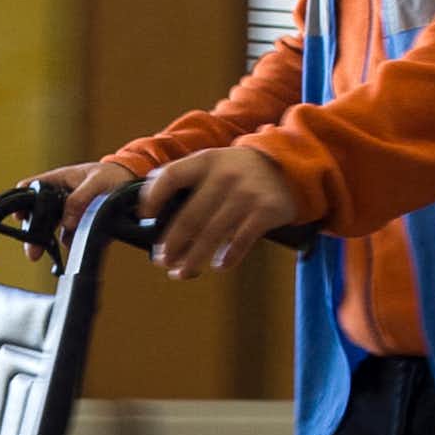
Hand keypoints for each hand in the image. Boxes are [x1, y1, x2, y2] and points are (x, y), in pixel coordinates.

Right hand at [19, 158, 137, 262]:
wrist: (132, 187)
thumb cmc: (111, 175)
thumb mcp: (96, 181)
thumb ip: (79, 198)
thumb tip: (67, 222)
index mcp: (57, 181)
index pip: (31, 188)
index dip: (21, 202)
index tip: (19, 217)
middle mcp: (59, 199)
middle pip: (38, 216)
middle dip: (34, 234)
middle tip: (33, 253)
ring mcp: (68, 215)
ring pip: (53, 232)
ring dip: (58, 241)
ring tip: (67, 244)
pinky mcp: (81, 227)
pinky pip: (73, 239)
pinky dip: (77, 243)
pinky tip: (87, 242)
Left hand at [142, 147, 303, 280]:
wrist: (289, 166)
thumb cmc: (240, 171)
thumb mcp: (214, 162)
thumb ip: (187, 177)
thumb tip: (151, 209)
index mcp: (205, 161)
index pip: (171, 176)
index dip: (153, 197)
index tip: (145, 217)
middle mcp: (224, 176)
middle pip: (189, 218)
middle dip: (172, 245)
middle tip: (163, 261)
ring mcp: (245, 194)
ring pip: (212, 236)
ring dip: (194, 260)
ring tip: (182, 273)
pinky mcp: (265, 211)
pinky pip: (241, 241)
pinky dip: (228, 258)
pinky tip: (218, 266)